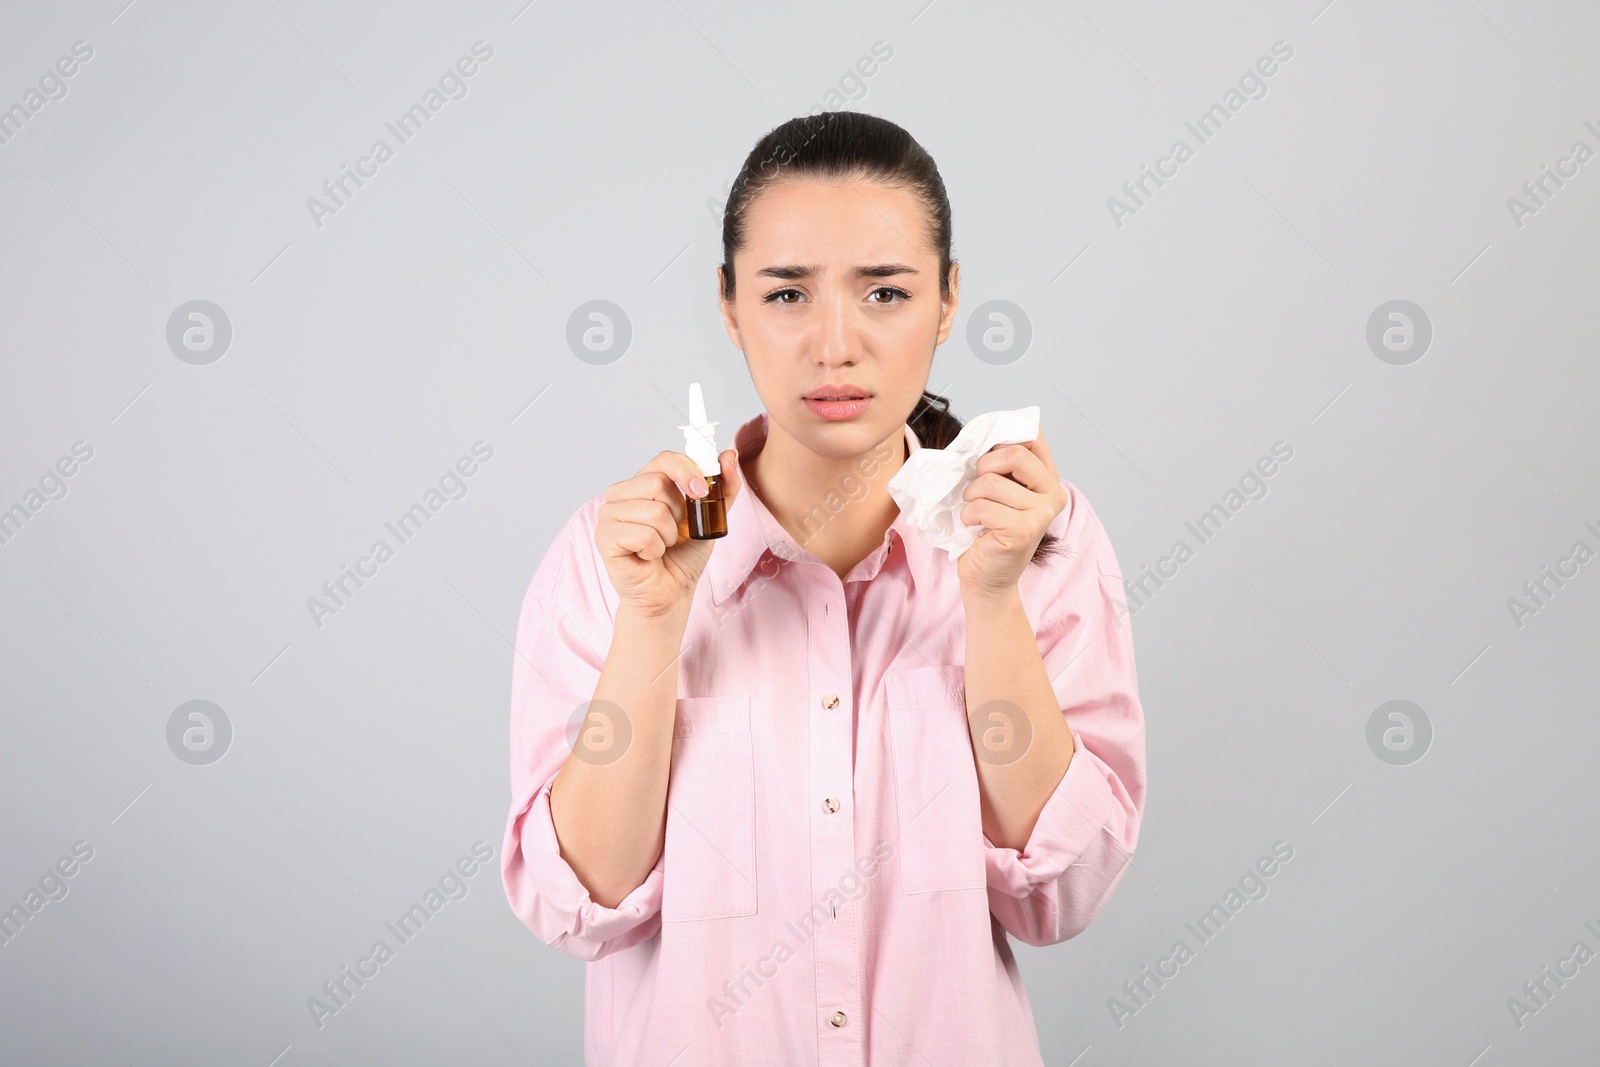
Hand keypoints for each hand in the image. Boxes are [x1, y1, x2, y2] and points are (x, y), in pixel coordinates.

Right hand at [596, 447, 742, 618]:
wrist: (670, 594)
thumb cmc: (683, 556)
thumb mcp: (710, 519)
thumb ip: (722, 489)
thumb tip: (729, 455)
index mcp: (643, 482)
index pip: (664, 459)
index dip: (687, 470)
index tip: (701, 492)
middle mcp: (621, 493)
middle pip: (658, 483)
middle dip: (678, 513)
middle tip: (674, 533)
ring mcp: (608, 513)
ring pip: (654, 511)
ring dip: (668, 536)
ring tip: (661, 547)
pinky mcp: (604, 537)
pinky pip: (643, 534)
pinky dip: (655, 550)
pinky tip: (648, 557)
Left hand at [954, 431, 1067, 599]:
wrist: (988, 578)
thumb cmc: (988, 530)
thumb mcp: (998, 490)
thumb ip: (1000, 464)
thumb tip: (982, 435)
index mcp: (1049, 478)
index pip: (1032, 437)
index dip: (1002, 440)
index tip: (987, 459)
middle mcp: (1054, 494)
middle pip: (1015, 454)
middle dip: (983, 467)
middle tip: (977, 489)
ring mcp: (1042, 513)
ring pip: (991, 482)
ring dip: (971, 497)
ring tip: (975, 512)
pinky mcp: (1024, 530)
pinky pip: (982, 507)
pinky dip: (968, 516)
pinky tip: (975, 528)